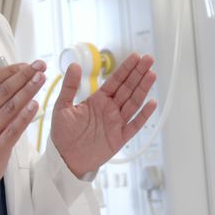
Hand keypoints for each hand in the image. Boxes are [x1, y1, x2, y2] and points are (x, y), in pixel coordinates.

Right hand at [0, 61, 46, 191]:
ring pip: (10, 108)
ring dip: (28, 91)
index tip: (26, 65)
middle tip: (40, 66)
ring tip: (41, 80)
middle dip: (23, 77)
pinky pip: (13, 130)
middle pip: (3, 92)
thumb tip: (11, 77)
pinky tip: (35, 105)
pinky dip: (25, 117)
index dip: (10, 71)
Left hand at [50, 53, 156, 175]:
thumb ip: (69, 86)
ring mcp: (117, 123)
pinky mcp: (120, 138)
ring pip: (134, 103)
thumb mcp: (62, 106)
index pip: (116, 81)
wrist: (64, 159)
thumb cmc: (62, 134)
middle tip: (149, 59)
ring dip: (143, 89)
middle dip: (139, 73)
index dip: (126, 69)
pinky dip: (144, 115)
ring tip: (152, 74)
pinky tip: (152, 103)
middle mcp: (110, 109)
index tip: (136, 56)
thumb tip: (74, 64)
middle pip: (128, 88)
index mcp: (98, 100)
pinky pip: (135, 125)